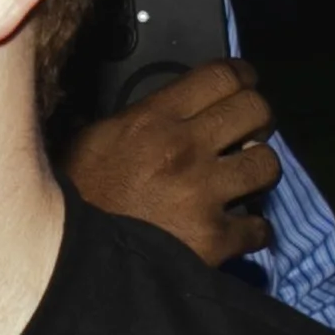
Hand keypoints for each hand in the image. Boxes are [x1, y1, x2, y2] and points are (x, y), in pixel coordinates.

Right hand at [64, 57, 279, 267]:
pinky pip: (258, 227)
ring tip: (245, 180)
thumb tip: (170, 108)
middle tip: (250, 133)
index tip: (246, 84)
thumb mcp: (93, 141)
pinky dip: (253, 230)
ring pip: (267, 164)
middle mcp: (184, 148)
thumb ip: (136, 118)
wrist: (68, 257)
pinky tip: (239, 230)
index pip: (221, 76)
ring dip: (259, 171)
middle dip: (259, 119)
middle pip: (255, 110)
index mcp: (153, 119)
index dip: (243, 77)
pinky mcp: (213, 239)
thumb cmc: (77, 198)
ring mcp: (202, 194)